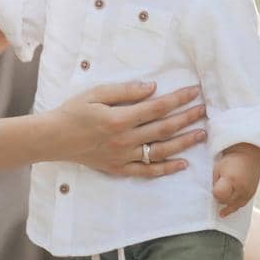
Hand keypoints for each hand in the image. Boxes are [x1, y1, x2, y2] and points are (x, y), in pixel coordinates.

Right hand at [52, 82, 206, 177]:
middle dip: (187, 118)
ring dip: (183, 143)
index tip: (194, 92)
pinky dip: (166, 169)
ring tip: (201, 134)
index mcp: (119, 118)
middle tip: (205, 111)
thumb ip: (125, 91)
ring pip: (160, 151)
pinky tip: (183, 164)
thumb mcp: (96, 93)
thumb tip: (153, 88)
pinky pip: (147, 171)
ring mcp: (123, 157)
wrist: (54, 138)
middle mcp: (124, 140)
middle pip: (163, 128)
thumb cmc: (73, 111)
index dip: (178, 99)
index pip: (157, 107)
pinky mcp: (119, 169)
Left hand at [212, 144, 259, 217]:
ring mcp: (248, 191)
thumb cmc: (230, 160)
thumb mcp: (218, 168)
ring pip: (235, 205)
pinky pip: (242, 204)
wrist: (248, 154)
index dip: (215, 193)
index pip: (219, 195)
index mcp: (230, 179)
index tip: (213, 190)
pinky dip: (235, 206)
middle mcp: (241, 187)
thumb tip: (214, 195)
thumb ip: (215, 183)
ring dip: (227, 206)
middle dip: (221, 199)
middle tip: (218, 192)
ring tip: (221, 212)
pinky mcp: (252, 193)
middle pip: (227, 201)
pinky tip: (227, 211)